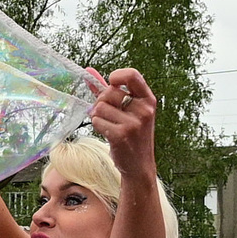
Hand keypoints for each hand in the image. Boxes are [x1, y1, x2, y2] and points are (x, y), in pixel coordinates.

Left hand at [85, 67, 158, 181]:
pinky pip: (97, 121)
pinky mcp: (121, 135)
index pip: (132, 75)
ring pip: (100, 107)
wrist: (139, 165)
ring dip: (98, 117)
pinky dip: (98, 126)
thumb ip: (108, 89)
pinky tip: (108, 133)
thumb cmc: (131, 134)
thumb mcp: (127, 110)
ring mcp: (134, 123)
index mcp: (148, 100)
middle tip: (109, 114)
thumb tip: (88, 71)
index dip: (117, 76)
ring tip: (110, 126)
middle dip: (102, 102)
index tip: (111, 83)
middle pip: (109, 92)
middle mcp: (144, 110)